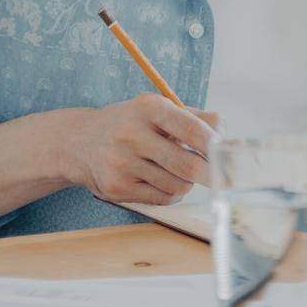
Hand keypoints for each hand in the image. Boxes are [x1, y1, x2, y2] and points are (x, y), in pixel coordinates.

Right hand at [65, 94, 219, 205]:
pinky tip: (163, 181)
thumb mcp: (158, 110)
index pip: (191, 129)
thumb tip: (227, 134)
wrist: (80, 142)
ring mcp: (122, 163)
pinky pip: (162, 198)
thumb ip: (195, 119)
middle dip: (209, 173)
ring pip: (177, 185)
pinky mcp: (117, 188)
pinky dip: (172, 193)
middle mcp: (132, 134)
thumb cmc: (130, 124)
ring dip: (187, 182)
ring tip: (178, 171)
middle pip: (187, 165)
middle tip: (218, 175)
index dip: (214, 144)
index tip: (227, 153)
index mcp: (148, 108)